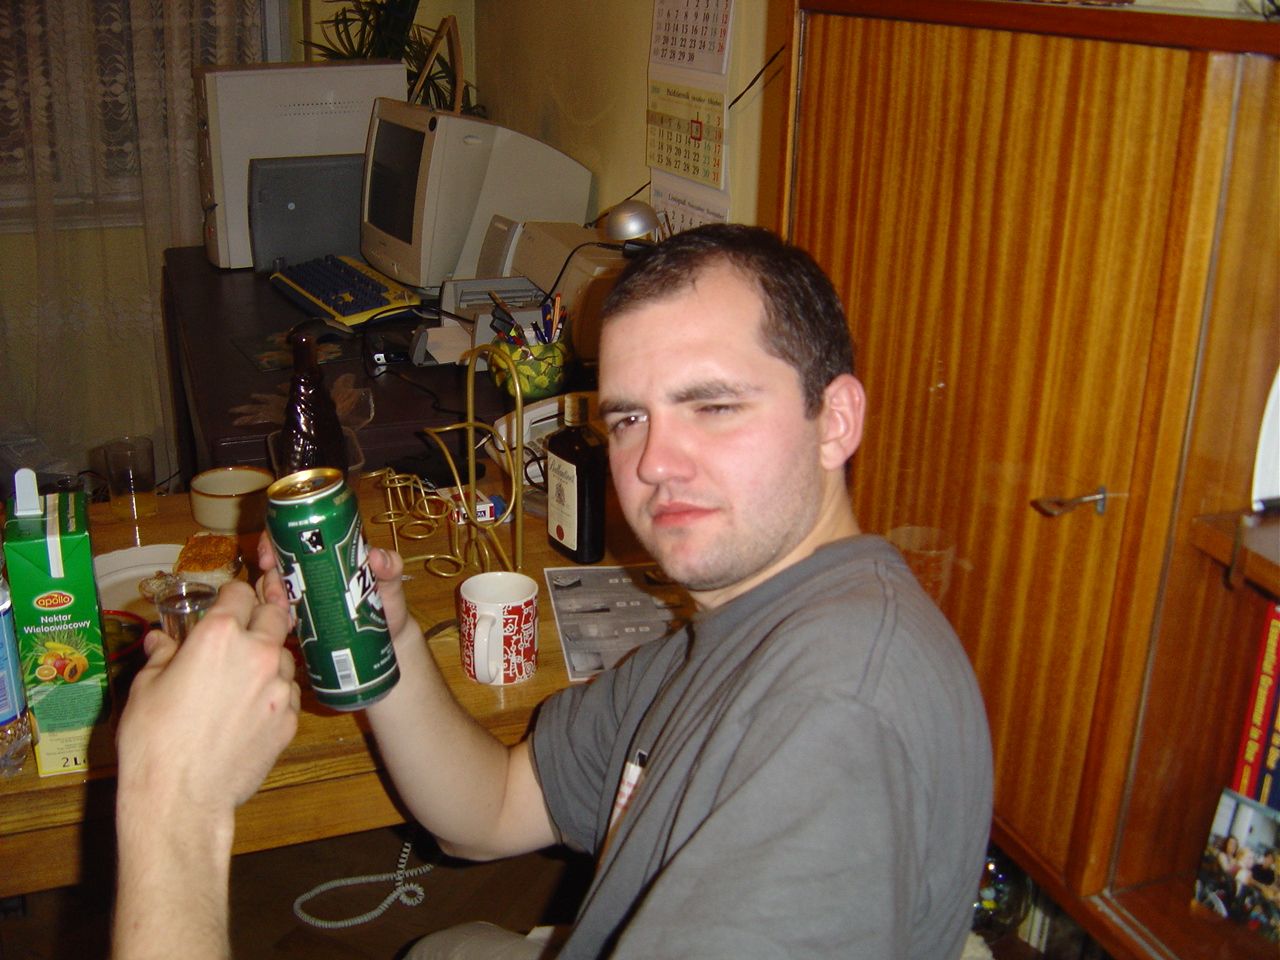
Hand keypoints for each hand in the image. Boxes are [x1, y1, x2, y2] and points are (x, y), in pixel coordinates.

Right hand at [115, 580, 299, 817]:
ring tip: (243, 675)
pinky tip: (251, 708)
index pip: (240, 593)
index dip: (233, 594)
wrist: (180, 798)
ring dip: (268, 658)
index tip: (228, 600)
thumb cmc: (153, 741)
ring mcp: (279, 687)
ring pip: (284, 656)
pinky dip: (273, 692)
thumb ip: (162, 655)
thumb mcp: (146, 688)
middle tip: (248, 622)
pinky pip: (287, 693)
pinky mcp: (289, 719)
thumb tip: (160, 639)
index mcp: (219, 636)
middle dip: (262, 613)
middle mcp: (257, 654)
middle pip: (274, 615)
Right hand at [256, 533, 414, 643]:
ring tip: (288, 618)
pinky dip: (277, 621)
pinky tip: (288, 629)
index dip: (272, 542)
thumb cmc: (388, 601)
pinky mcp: (301, 618)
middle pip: (275, 567)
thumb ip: (390, 566)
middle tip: (281, 600)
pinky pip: (277, 616)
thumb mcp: (391, 581)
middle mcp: (309, 570)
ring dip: (271, 603)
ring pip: (271, 591)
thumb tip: (376, 556)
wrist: (389, 637)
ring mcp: (302, 594)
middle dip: (270, 581)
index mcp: (327, 551)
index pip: (290, 536)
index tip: (269, 559)